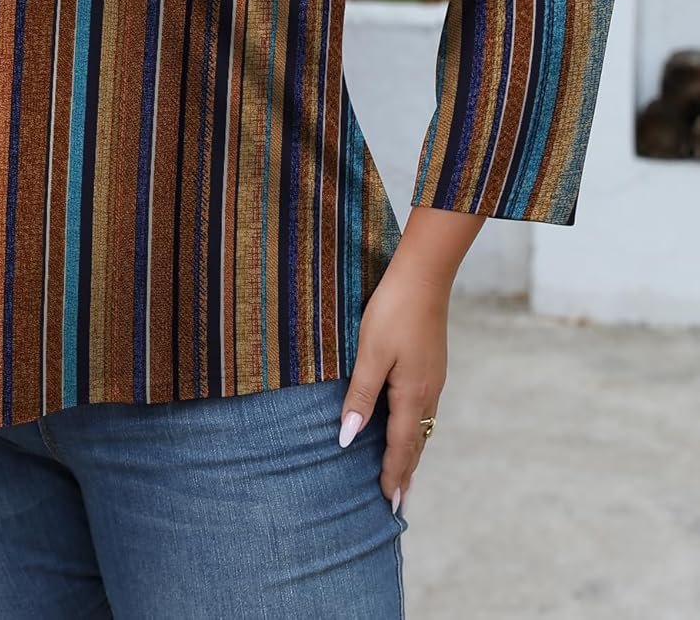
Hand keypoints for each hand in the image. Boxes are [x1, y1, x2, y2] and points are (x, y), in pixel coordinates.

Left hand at [337, 257, 448, 513]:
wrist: (424, 278)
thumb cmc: (393, 312)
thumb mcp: (370, 355)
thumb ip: (360, 396)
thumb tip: (348, 438)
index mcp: (412, 395)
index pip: (402, 447)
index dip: (394, 475)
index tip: (389, 504)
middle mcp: (428, 393)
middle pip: (417, 442)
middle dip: (406, 472)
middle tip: (398, 501)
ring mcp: (433, 378)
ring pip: (423, 426)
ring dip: (412, 452)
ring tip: (403, 472)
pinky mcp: (431, 365)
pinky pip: (424, 409)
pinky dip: (415, 429)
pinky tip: (408, 425)